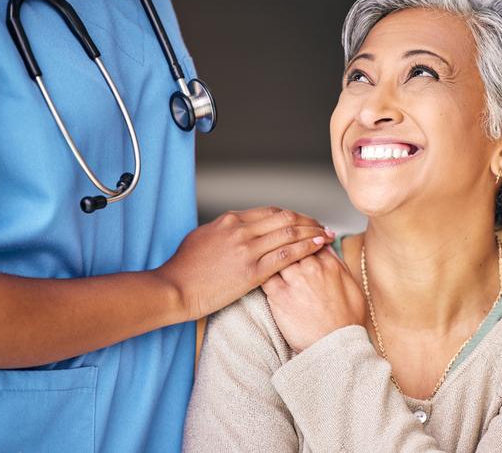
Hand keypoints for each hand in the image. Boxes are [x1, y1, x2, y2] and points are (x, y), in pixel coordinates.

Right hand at [155, 207, 333, 319]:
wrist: (174, 289)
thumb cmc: (183, 268)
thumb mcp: (202, 238)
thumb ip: (224, 231)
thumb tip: (237, 228)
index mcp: (230, 220)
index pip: (270, 211)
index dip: (292, 215)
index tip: (303, 220)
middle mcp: (241, 230)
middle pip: (285, 218)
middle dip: (308, 220)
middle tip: (321, 225)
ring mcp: (248, 249)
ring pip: (289, 233)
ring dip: (312, 232)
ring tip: (327, 234)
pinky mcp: (252, 271)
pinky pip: (287, 255)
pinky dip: (306, 248)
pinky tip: (318, 246)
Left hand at [262, 248, 365, 352]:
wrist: (335, 347)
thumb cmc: (345, 322)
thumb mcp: (352, 288)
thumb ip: (338, 265)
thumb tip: (327, 248)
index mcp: (329, 265)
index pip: (310, 239)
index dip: (301, 238)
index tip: (296, 240)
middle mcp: (311, 268)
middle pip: (291, 243)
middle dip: (284, 242)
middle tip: (277, 246)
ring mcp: (294, 281)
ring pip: (276, 255)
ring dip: (271, 255)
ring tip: (266, 258)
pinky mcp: (279, 296)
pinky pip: (265, 274)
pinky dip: (261, 271)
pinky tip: (259, 273)